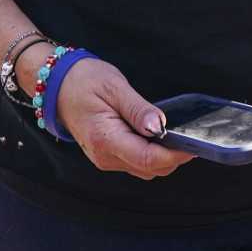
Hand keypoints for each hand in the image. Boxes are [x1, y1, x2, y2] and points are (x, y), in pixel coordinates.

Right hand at [54, 58, 194, 179]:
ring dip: (164, 157)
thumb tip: (160, 126)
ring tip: (175, 134)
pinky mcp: (107, 155)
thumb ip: (138, 109)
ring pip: (145, 169)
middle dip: (173, 157)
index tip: (194, 143)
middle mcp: (105, 156)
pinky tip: (157, 136)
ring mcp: (105, 159)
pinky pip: (136, 162)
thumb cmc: (83, 81)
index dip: (175, 155)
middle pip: (151, 169)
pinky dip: (152, 154)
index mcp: (106, 139)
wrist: (56, 85)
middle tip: (190, 135)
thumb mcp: (113, 87)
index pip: (148, 159)